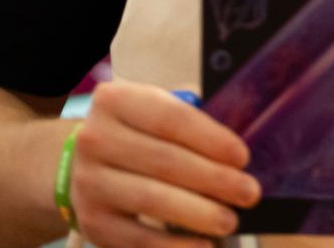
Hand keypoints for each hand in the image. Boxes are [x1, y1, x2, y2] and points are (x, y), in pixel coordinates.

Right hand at [66, 82, 260, 246]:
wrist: (85, 166)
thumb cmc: (138, 137)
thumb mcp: (155, 114)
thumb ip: (190, 125)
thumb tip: (237, 156)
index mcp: (116, 100)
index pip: (171, 118)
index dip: (211, 139)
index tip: (242, 157)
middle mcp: (95, 139)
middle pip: (165, 161)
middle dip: (214, 179)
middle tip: (249, 193)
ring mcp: (89, 182)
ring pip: (152, 200)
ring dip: (198, 213)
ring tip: (229, 221)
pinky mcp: (93, 222)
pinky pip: (138, 239)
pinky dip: (174, 246)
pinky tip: (202, 245)